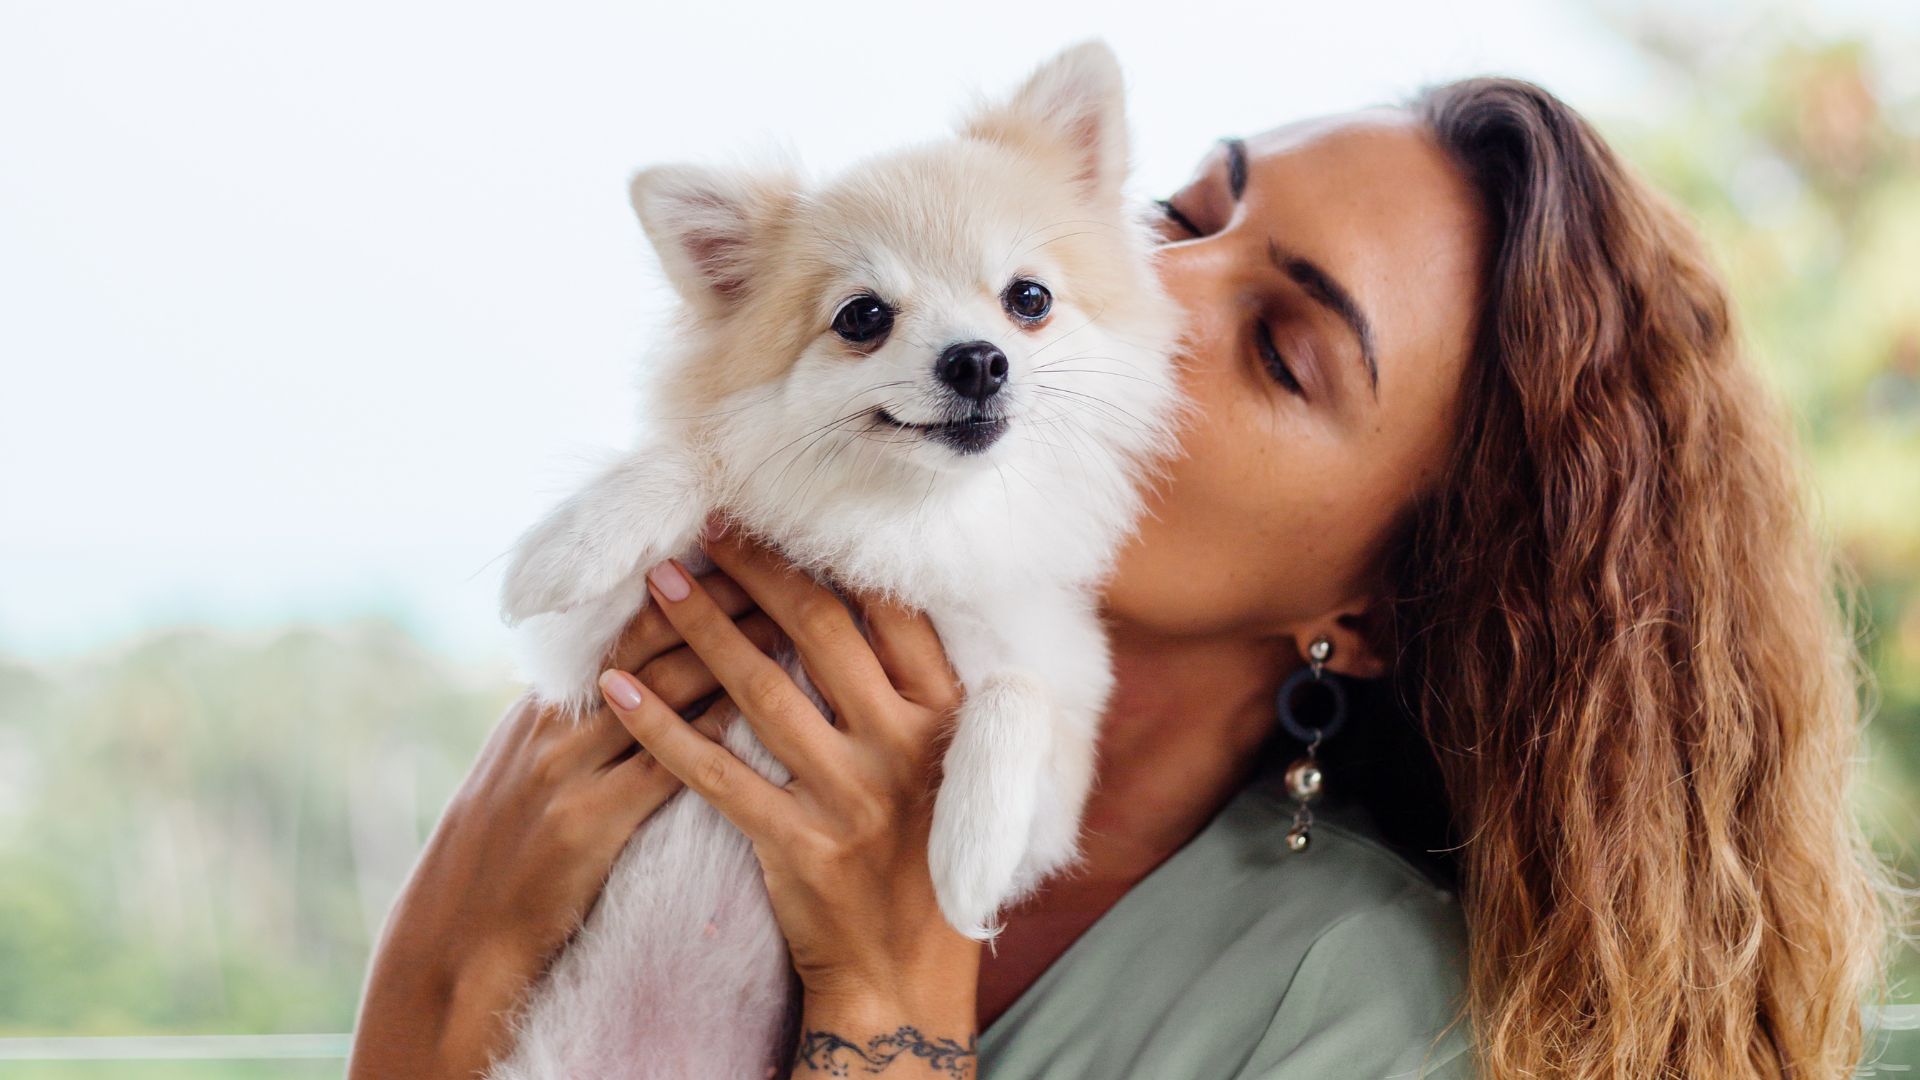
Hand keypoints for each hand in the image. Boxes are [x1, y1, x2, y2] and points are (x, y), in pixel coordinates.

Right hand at [347, 573, 780, 1079]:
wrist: (457, 939)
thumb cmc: (504, 855)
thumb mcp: (526, 770)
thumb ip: (577, 722)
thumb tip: (634, 678)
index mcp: (541, 705)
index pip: (621, 627)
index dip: (685, 587)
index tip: (741, 555)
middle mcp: (552, 724)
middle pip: (647, 644)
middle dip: (720, 601)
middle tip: (785, 568)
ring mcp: (565, 771)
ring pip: (659, 694)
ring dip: (730, 654)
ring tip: (791, 623)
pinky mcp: (585, 825)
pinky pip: (659, 769)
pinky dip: (707, 733)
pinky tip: (753, 711)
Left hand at [598, 529, 982, 1075]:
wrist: (906, 974)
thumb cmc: (928, 857)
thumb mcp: (951, 764)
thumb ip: (920, 690)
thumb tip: (871, 597)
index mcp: (948, 716)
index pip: (890, 611)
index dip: (830, 558)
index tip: (781, 518)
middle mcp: (904, 745)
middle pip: (821, 632)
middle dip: (758, 572)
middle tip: (709, 529)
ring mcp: (850, 796)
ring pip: (762, 691)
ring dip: (702, 629)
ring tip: (659, 583)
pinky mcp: (796, 843)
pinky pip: (715, 773)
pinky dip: (661, 727)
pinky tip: (618, 690)